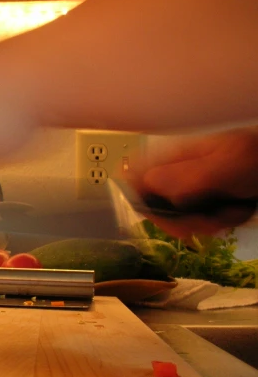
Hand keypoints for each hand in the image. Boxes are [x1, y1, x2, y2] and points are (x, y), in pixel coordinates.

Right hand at [128, 127, 257, 237]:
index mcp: (177, 155)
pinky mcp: (215, 199)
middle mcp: (183, 170)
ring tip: (234, 210)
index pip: (135, 177)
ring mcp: (199, 186)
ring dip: (209, 222)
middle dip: (182, 219)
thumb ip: (182, 177)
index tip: (162, 217)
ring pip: (182, 217)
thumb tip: (142, 183)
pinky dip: (224, 221)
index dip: (140, 200)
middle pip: (157, 205)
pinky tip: (240, 210)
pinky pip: (205, 219)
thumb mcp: (224, 167)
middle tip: (208, 219)